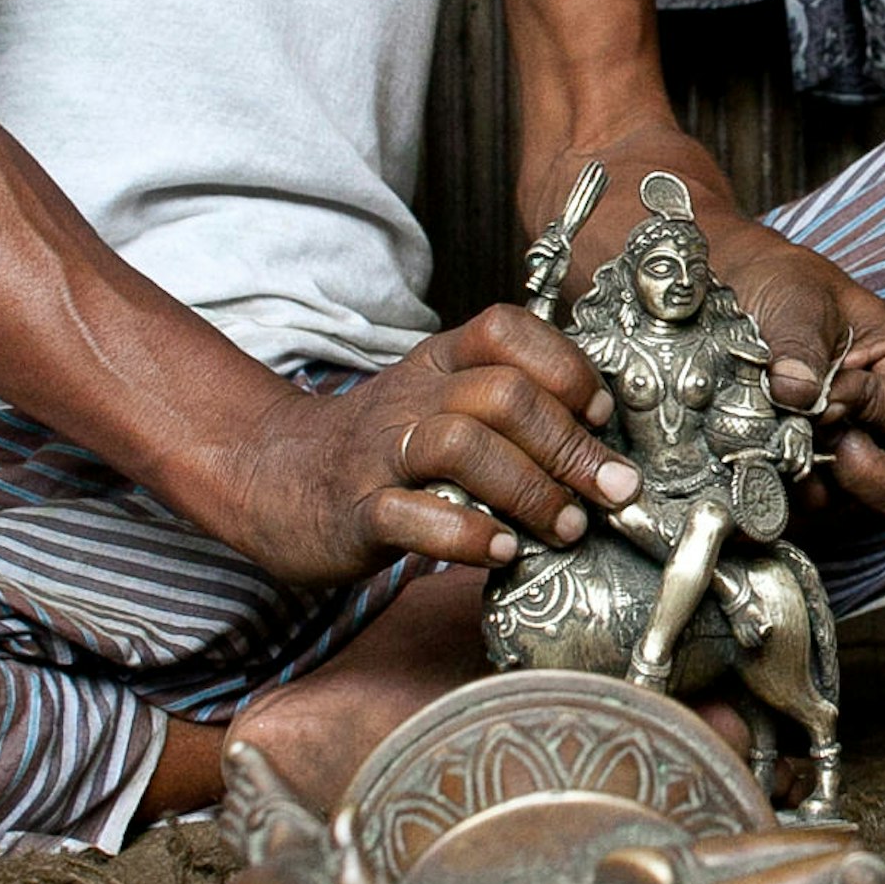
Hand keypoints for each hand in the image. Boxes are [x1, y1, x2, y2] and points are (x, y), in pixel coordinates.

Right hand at [206, 306, 637, 584]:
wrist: (270, 476)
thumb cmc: (384, 450)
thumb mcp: (442, 406)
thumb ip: (512, 413)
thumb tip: (608, 448)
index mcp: (439, 363)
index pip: (506, 331)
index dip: (564, 366)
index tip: (602, 414)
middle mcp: (412, 398)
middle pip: (501, 395)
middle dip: (569, 444)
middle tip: (613, 491)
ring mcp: (380, 454)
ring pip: (460, 446)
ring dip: (528, 489)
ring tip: (566, 527)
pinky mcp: (355, 512)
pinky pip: (410, 515)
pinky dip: (466, 535)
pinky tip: (504, 552)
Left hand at [717, 231, 884, 527]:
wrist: (732, 292)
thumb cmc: (782, 285)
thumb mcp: (796, 297)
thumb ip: (801, 344)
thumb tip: (796, 394)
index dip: (874, 410)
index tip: (830, 389)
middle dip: (864, 480)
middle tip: (818, 446)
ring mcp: (844, 462)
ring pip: (846, 506)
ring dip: (804, 478)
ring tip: (766, 434)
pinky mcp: (798, 480)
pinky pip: (794, 507)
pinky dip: (769, 486)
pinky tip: (745, 449)